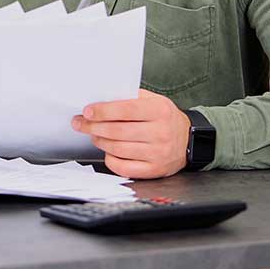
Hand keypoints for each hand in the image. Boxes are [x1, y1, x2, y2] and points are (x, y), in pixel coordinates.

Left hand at [70, 89, 190, 178]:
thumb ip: (131, 98)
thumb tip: (101, 99)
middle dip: (94, 127)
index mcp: (160, 111)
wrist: (188, 140)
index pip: (126, 110)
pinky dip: (110, 159)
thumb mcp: (154, 101)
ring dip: (100, 141)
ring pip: (118, 149)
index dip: (103, 111)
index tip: (87, 111)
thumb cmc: (165, 118)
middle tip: (81, 123)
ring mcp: (158, 153)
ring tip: (94, 135)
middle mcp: (161, 133)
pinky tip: (108, 150)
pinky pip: (123, 167)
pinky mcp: (154, 170)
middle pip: (118, 131)